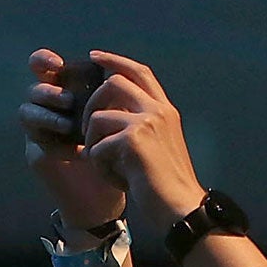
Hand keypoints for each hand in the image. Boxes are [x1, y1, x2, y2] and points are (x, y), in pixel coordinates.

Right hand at [20, 50, 127, 229]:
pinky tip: (75, 149)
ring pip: (26, 112)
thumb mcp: (118, 115)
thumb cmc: (115, 147)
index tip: (57, 63)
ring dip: (47, 115)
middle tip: (69, 100)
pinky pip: (35, 142)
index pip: (43, 67)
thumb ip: (112, 93)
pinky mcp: (37, 154)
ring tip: (69, 125)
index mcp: (65, 90)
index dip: (43, 61)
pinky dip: (54, 143)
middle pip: (34, 89)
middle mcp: (48, 108)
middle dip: (48, 91)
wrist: (109, 192)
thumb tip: (115, 71)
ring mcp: (39, 131)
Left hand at [80, 50, 206, 236]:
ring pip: (98, 116)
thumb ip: (138, 127)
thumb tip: (104, 119)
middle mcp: (158, 110)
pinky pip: (96, 147)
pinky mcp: (132, 140)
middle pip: (113, 82)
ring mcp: (146, 122)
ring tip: (104, 164)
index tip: (95, 57)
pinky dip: (99, 166)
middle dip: (91, 102)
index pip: (139, 72)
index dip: (115, 61)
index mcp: (165, 110)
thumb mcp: (158, 147)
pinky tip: (114, 179)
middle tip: (85, 128)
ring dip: (93, 142)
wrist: (182, 208)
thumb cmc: (168, 186)